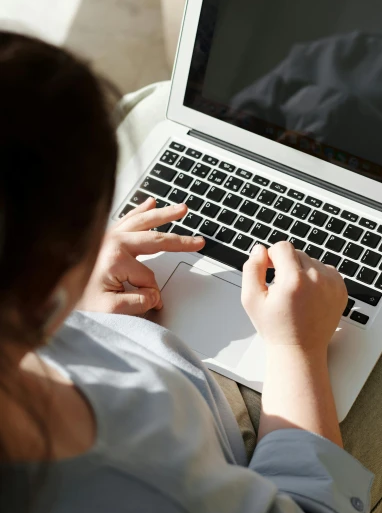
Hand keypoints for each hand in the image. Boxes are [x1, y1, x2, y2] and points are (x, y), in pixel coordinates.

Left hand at [78, 197, 204, 315]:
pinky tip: (150, 203)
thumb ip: (137, 303)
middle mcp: (112, 241)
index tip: (150, 304)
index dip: (152, 293)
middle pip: (154, 239)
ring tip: (182, 209)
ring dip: (164, 214)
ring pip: (143, 221)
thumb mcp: (109, 310)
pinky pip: (127, 218)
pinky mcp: (104, 237)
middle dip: (179, 241)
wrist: (51, 296)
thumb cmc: (74, 302)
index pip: (149, 277)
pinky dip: (141, 210)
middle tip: (198, 241)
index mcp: (115, 257)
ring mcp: (107, 236)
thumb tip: (154, 296)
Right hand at [241, 242, 346, 354]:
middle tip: (282, 287)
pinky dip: (317, 278)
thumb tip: (260, 250)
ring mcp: (332, 284)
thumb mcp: (251, 300)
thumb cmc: (275, 328)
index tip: (271, 270)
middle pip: (298, 253)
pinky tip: (309, 295)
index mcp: (293, 280)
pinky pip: (326, 270)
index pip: (283, 247)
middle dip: (287, 265)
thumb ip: (252, 269)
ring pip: (312, 261)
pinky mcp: (341, 289)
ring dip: (302, 271)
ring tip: (296, 294)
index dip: (273, 256)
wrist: (300, 351)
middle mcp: (316, 279)